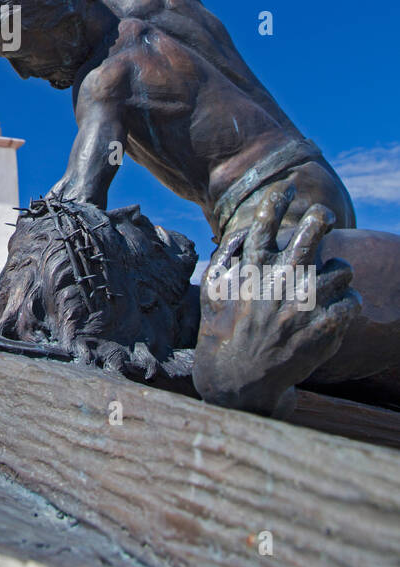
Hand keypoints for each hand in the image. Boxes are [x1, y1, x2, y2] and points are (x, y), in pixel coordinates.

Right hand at [194, 188, 360, 416]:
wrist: (240, 379)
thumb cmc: (224, 330)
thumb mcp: (213, 289)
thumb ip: (226, 255)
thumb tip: (244, 229)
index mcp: (252, 268)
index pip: (265, 220)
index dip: (277, 197)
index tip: (287, 187)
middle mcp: (281, 281)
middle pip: (312, 230)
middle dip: (320, 217)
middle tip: (322, 217)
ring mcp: (305, 305)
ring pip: (342, 267)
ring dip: (337, 273)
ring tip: (328, 282)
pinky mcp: (325, 329)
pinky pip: (352, 302)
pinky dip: (346, 304)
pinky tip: (333, 312)